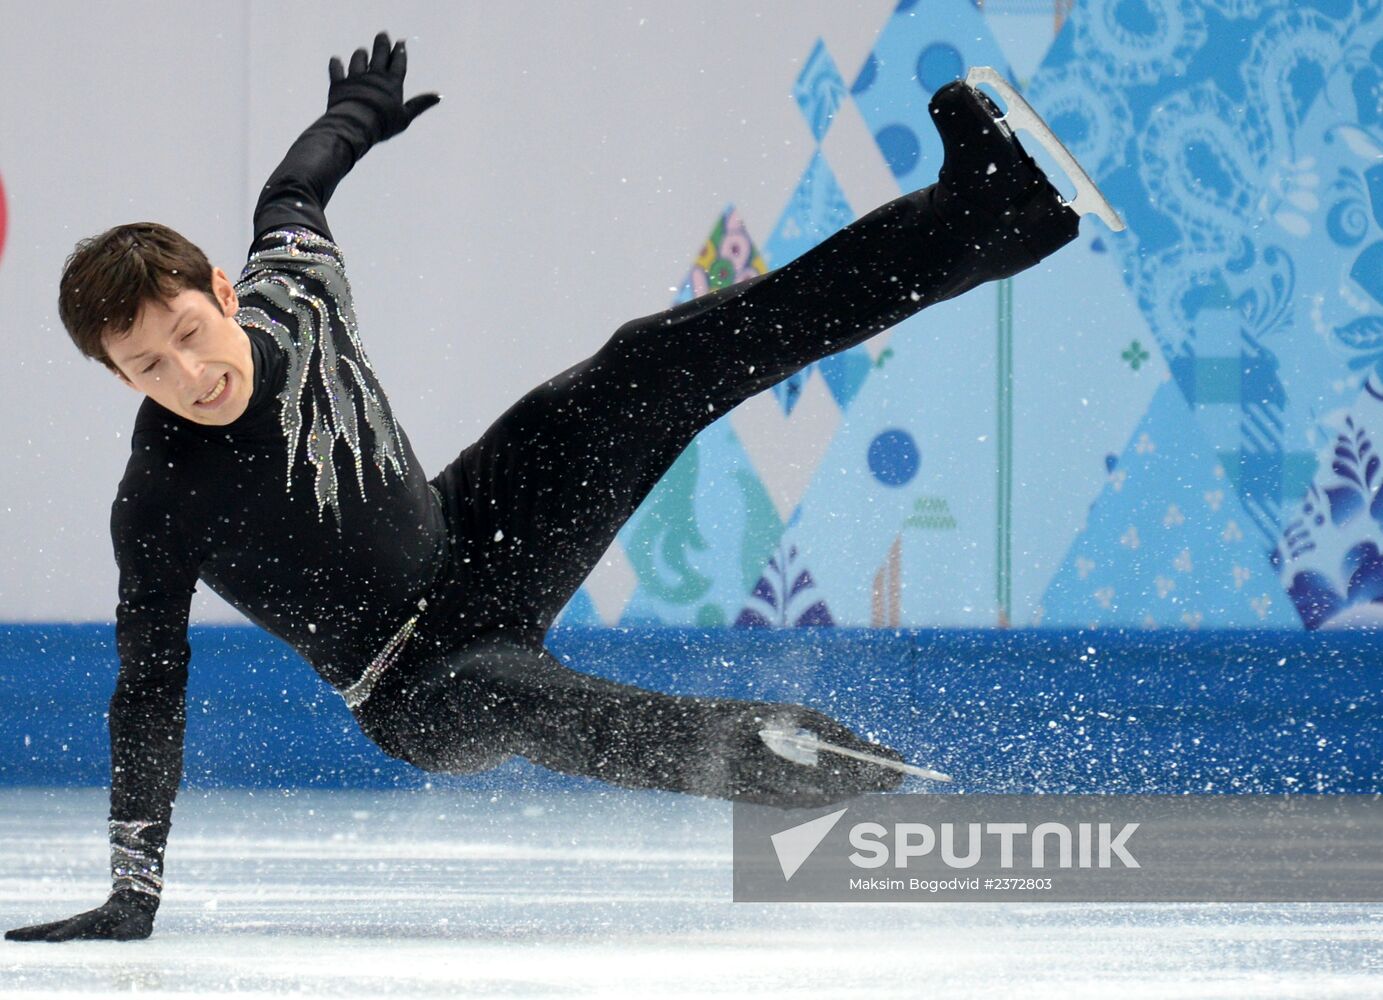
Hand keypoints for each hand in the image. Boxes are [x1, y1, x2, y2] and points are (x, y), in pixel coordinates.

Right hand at [4, 889, 157, 941]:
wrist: (134, 905)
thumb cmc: (138, 919)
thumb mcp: (140, 925)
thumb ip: (131, 931)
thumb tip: (118, 936)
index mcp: (98, 918)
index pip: (79, 926)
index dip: (66, 933)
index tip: (51, 940)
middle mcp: (82, 920)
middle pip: (56, 925)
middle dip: (35, 931)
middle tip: (13, 935)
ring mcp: (76, 923)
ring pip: (50, 927)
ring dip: (31, 933)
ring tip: (10, 936)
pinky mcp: (74, 929)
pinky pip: (53, 931)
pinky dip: (37, 934)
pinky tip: (24, 939)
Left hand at [327, 31, 439, 142]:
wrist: (355, 125)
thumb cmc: (383, 123)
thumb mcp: (406, 116)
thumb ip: (420, 104)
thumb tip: (438, 96)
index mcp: (392, 83)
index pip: (398, 63)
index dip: (399, 52)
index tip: (400, 43)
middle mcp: (374, 76)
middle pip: (379, 55)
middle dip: (382, 44)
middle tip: (383, 35)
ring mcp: (356, 78)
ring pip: (358, 60)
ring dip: (361, 55)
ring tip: (363, 51)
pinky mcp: (339, 84)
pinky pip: (337, 70)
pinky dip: (336, 65)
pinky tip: (336, 60)